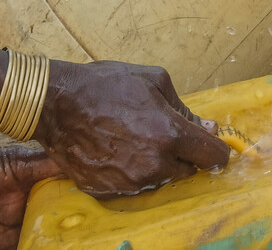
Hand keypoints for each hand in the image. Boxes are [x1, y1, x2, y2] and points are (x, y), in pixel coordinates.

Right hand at [36, 60, 228, 197]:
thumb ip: (185, 108)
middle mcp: (154, 165)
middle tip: (162, 133)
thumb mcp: (155, 81)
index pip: (214, 157)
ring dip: (157, 163)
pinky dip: (131, 171)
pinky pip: (133, 186)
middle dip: (183, 154)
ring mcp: (130, 182)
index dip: (215, 149)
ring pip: (160, 179)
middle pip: (188, 170)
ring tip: (133, 138)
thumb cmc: (106, 85)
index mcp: (170, 135)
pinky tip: (116, 149)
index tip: (208, 143)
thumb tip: (208, 128)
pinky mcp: (108, 191)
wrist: (56, 103)